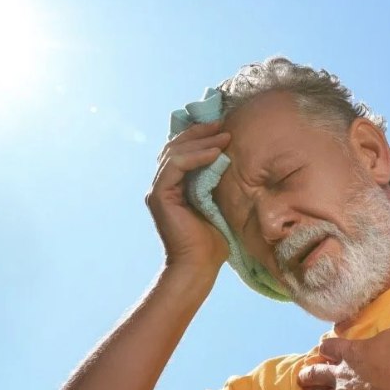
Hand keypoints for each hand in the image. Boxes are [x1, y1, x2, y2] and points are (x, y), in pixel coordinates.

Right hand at [146, 121, 230, 276]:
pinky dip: (196, 156)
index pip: (180, 150)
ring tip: (224, 136)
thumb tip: (231, 158)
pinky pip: (175, 165)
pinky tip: (215, 153)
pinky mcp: (160, 196)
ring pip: (174, 152)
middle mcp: (162, 185)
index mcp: (173, 186)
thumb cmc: (213, 241)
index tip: (222, 126)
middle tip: (222, 123)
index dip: (199, 135)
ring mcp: (158, 190)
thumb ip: (216, 181)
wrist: (200, 266)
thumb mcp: (218, 202)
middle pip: (174, 146)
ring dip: (201, 141)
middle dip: (199, 132)